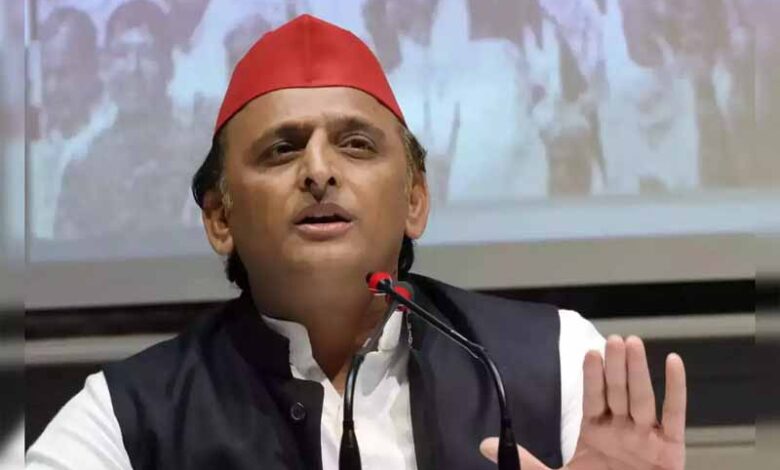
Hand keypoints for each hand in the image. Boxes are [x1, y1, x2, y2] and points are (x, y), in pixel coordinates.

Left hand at [480, 336, 686, 468]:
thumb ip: (526, 461)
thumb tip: (485, 443)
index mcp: (596, 434)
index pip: (592, 399)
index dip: (592, 378)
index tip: (589, 352)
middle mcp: (622, 430)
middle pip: (618, 392)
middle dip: (616, 367)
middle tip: (614, 339)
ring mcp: (647, 438)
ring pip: (643, 399)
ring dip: (639, 371)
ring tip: (634, 343)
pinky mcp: (671, 450)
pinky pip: (675, 416)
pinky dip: (676, 389)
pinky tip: (673, 362)